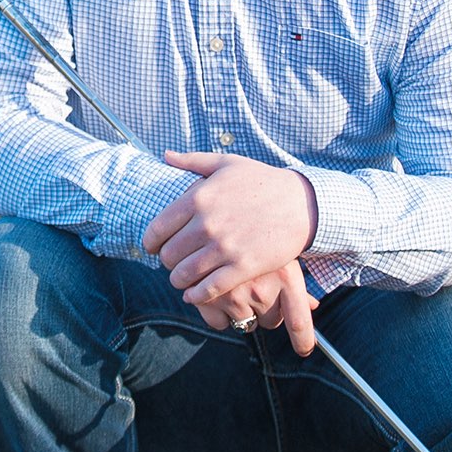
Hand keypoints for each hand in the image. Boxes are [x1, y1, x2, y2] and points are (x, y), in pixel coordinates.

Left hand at [143, 151, 320, 353]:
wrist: (301, 204)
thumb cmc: (262, 181)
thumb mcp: (226, 164)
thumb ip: (192, 161)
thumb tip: (165, 155)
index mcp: (198, 198)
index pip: (157, 230)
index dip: (150, 243)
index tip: (154, 248)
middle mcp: (207, 224)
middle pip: (169, 255)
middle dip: (167, 262)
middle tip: (173, 263)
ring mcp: (225, 247)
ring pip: (184, 275)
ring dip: (178, 281)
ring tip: (182, 280)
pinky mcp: (243, 267)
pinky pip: (209, 289)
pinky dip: (196, 296)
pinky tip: (194, 295)